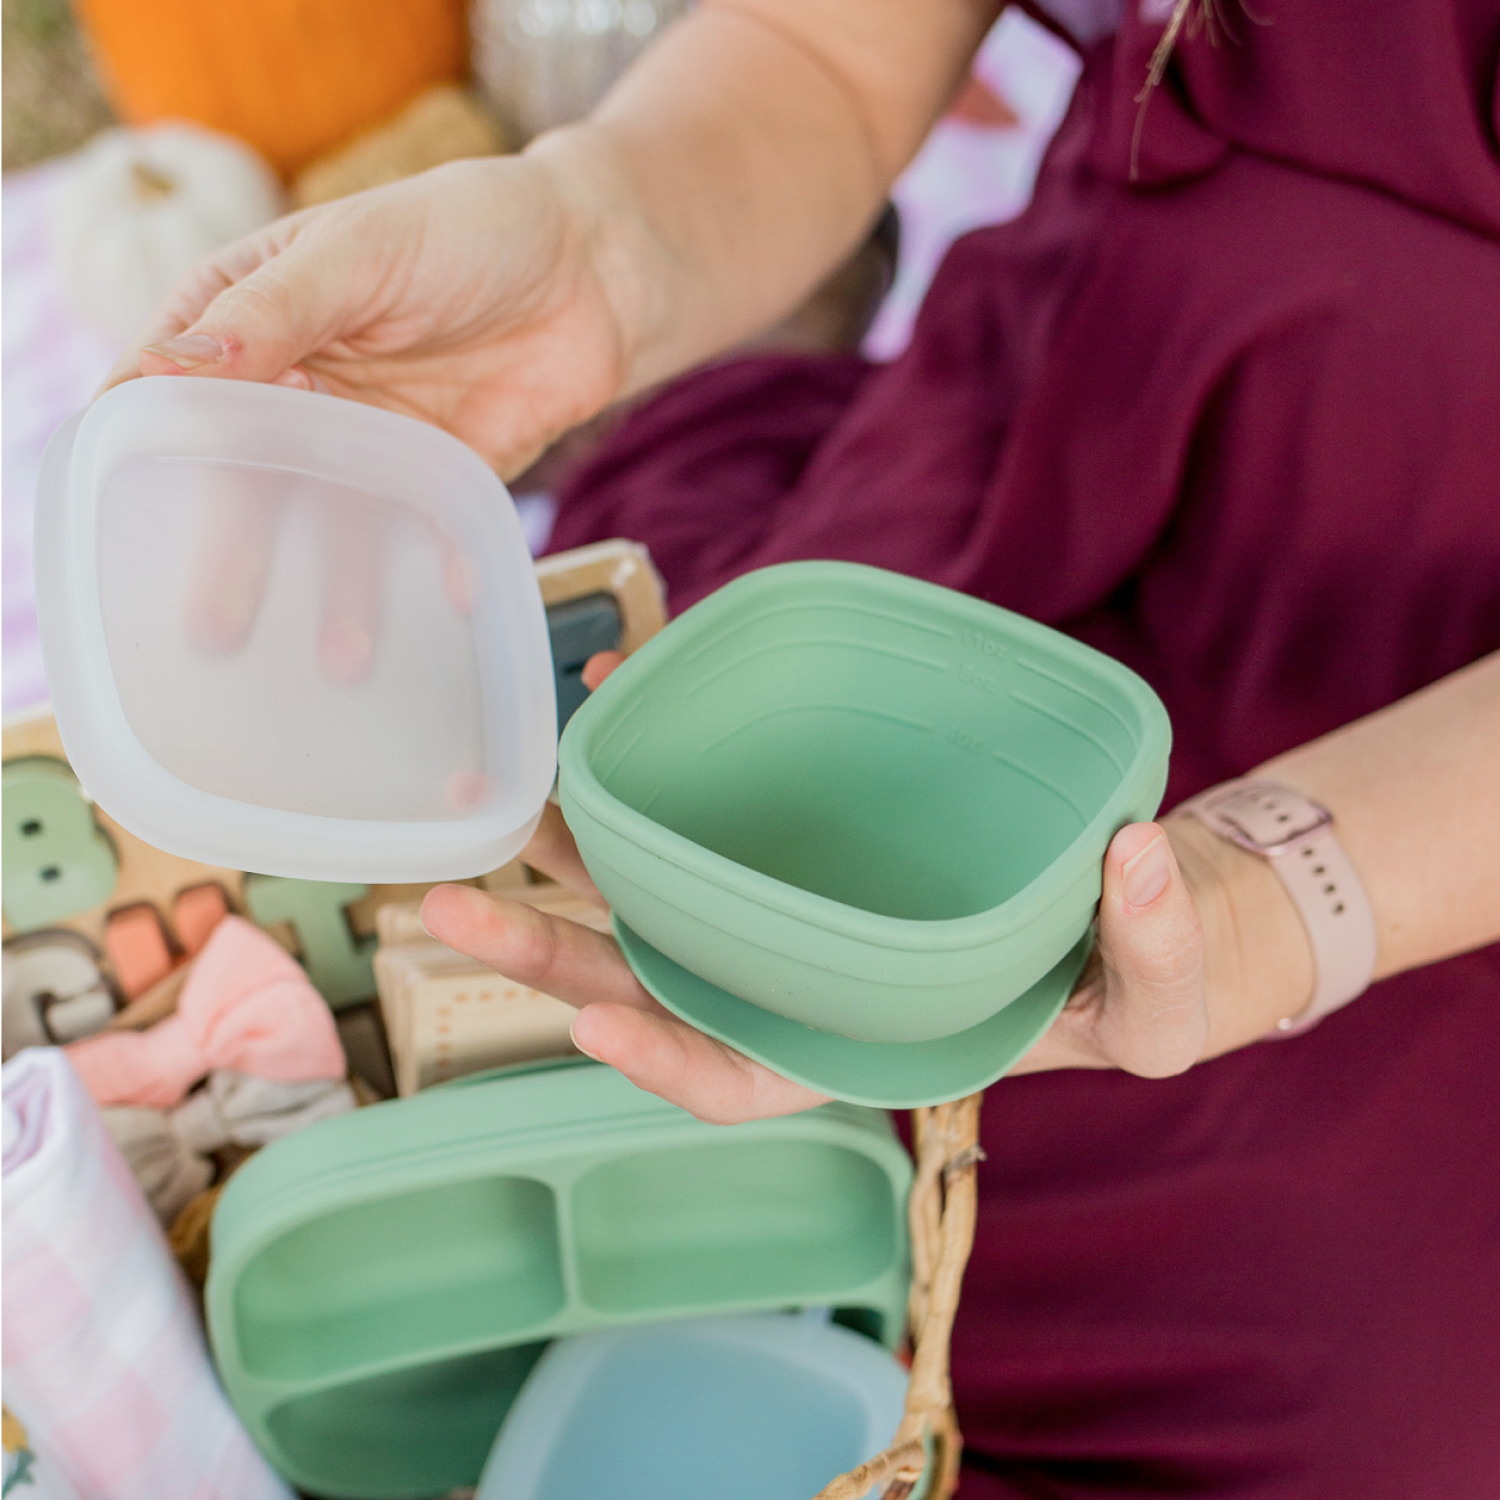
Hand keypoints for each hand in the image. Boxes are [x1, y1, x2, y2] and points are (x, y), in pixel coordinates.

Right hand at [103, 154, 626, 680]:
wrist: (593, 266)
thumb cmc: (467, 226)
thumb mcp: (362, 251)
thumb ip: (273, 311)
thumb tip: (168, 367)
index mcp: (247, 319)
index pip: (168, 390)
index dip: (149, 449)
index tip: (137, 513)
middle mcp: (295, 389)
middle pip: (247, 479)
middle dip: (233, 555)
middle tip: (218, 631)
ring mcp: (365, 440)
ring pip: (333, 522)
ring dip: (336, 588)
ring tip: (338, 657)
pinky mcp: (436, 476)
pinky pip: (421, 532)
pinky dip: (433, 569)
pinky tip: (444, 605)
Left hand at [422, 663, 1307, 1119]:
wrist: (1109, 916)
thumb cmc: (1131, 984)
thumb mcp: (1162, 995)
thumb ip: (1158, 943)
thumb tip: (1138, 855)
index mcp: (861, 1052)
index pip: (747, 1079)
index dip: (669, 1061)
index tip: (597, 1022)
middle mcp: (799, 987)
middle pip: (655, 987)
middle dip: (549, 958)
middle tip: (445, 906)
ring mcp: (789, 916)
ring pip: (659, 900)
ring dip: (569, 860)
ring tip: (494, 803)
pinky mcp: (799, 845)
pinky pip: (711, 814)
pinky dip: (654, 770)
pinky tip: (608, 699)